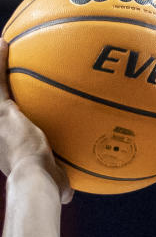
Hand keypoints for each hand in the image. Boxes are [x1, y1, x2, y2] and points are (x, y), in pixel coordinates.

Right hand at [0, 41, 70, 199]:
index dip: (4, 121)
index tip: (9, 115)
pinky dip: (0, 60)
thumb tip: (68, 194)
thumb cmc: (46, 188)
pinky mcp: (1, 108)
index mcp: (6, 148)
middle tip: (1, 85)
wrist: (35, 180)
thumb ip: (60, 184)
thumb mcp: (55, 185)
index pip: (5, 129)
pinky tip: (4, 41)